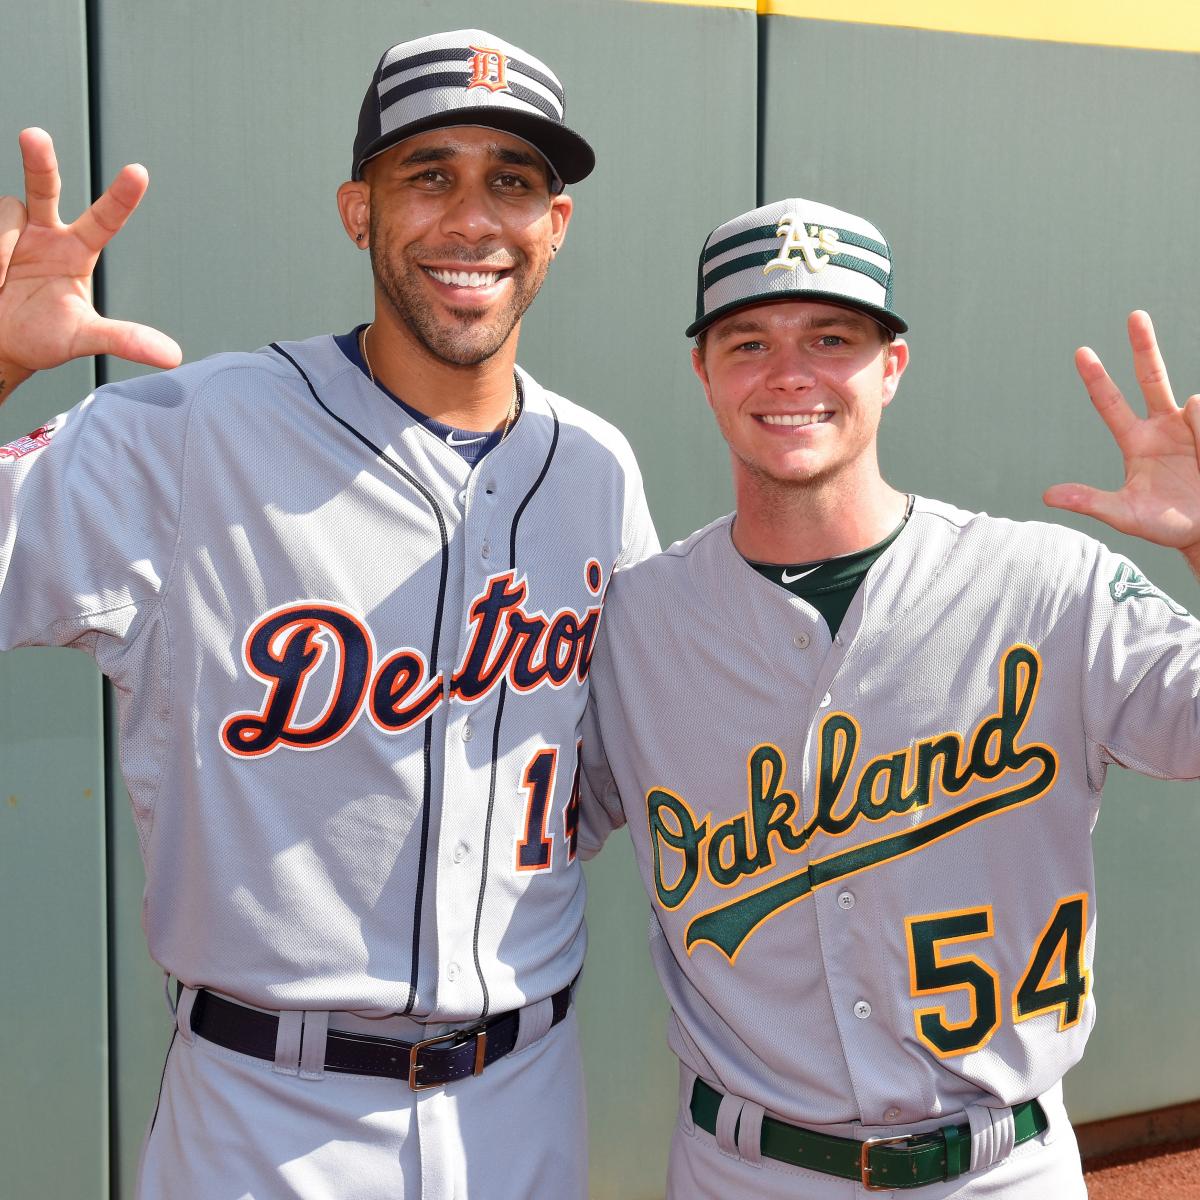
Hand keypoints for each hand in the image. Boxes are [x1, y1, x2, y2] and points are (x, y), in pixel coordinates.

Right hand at [0, 127, 180, 392]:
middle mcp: (46, 231)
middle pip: (44, 186)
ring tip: (1, 287)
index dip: (121, 196)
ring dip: (1, 251)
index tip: (139, 171)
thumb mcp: (84, 339)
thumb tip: (172, 355)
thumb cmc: (43, 337)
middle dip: (39, 161)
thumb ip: (125, 340)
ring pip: (6, 212)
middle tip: (34, 136)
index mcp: (77, 251)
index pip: (105, 219)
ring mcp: (11, 230)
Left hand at [1044, 311, 1199, 566]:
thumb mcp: (1124, 515)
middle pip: (1151, 376)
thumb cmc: (1165, 526)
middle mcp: (1163, 425)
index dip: (1097, 379)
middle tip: (1135, 315)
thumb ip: (1089, 502)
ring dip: (1198, 433)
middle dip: (1143, 345)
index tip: (1081, 352)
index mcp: (1136, 442)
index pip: (1110, 403)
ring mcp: (1193, 425)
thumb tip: (1047, 496)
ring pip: (1194, 404)